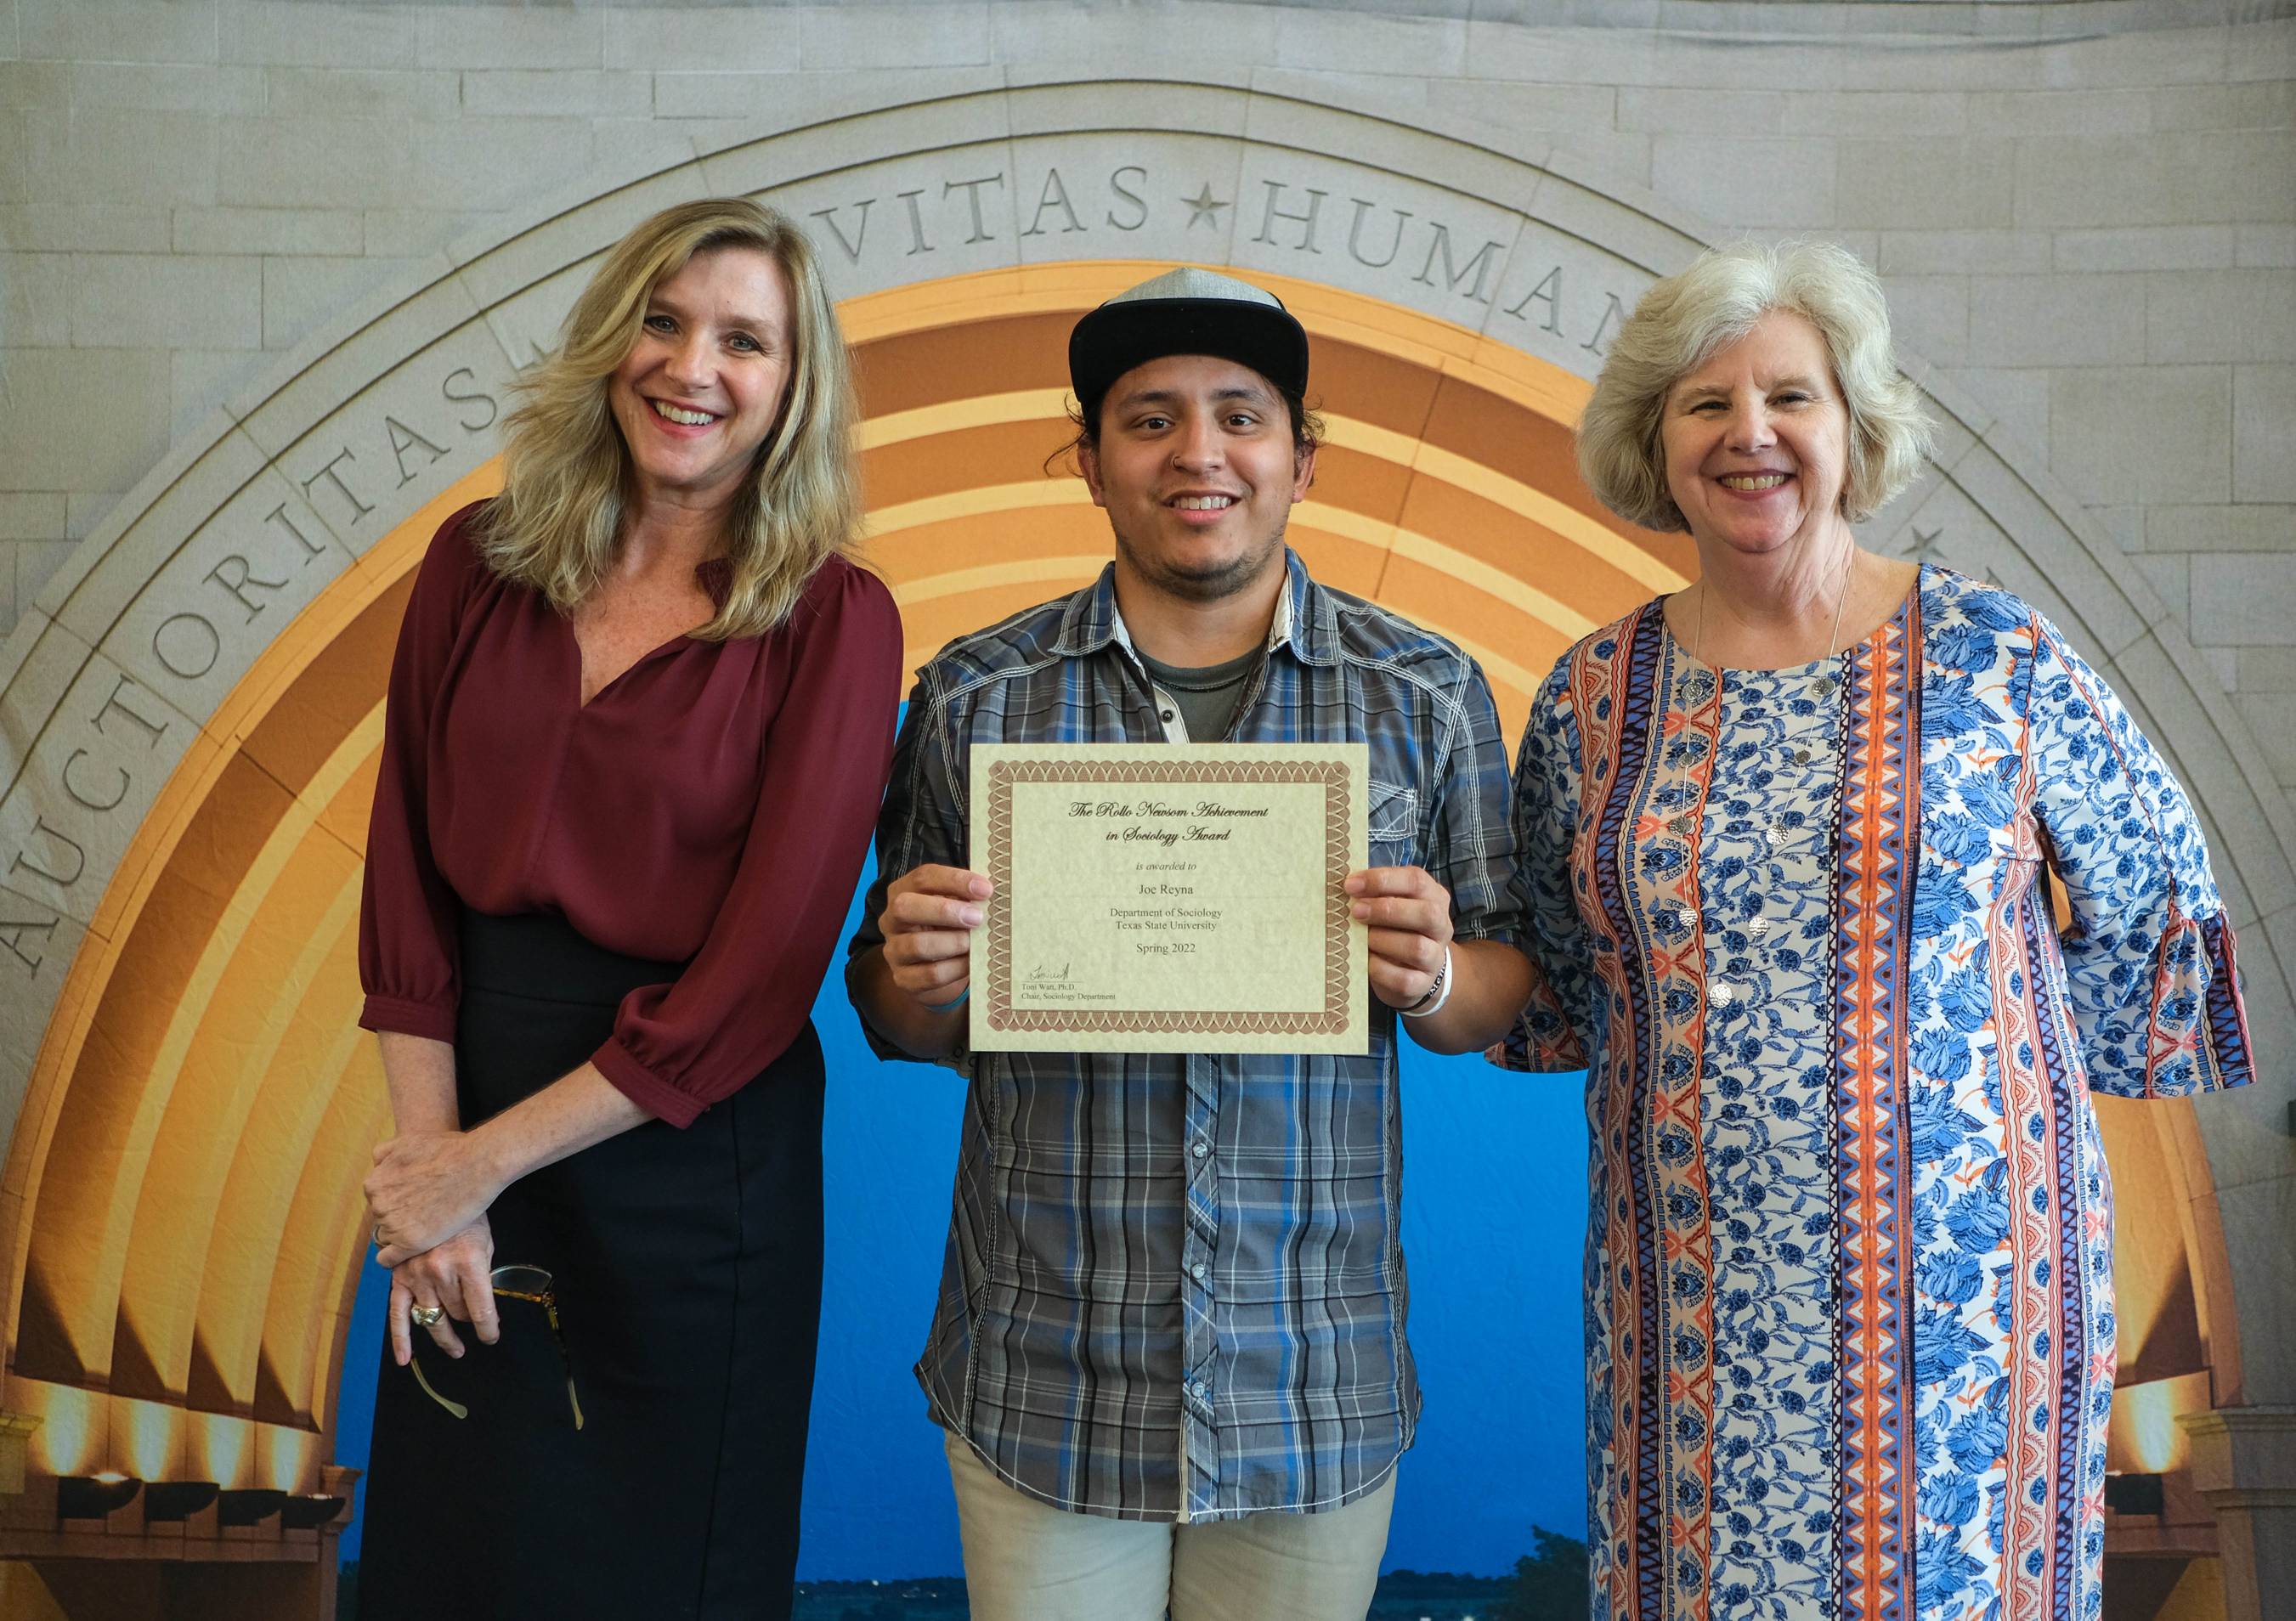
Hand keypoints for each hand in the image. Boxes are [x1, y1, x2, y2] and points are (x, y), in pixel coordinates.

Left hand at [368, 1130, 503, 1266]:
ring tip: (430, 1224)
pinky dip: (397, 1257)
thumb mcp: (407, 1140)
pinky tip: (415, 1247)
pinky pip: (388, 1259)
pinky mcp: (408, 1243)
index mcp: (374, 1183)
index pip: (378, 1202)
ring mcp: (392, 1224)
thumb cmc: (449, 1150)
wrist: (476, 1163)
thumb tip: (377, 1163)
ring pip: (389, 1237)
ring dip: (404, 1233)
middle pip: (383, 1219)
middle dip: (401, 1217)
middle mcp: (377, 1204)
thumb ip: (385, 1154)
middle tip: (426, 1212)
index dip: (398, 1202)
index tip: (415, 1202)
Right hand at [386, 1217, 497, 1365]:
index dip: (489, 1328)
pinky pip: (397, 1314)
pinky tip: (405, 1358)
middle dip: (469, 1319)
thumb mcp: (484, 1242)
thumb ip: (483, 1275)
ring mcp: (417, 1276)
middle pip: (457, 1312)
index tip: (492, 1336)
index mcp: (468, 1262)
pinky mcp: (399, 1277)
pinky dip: (401, 1339)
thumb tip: (485, 1309)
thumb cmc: (466, 1216)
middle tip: (475, 1322)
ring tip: (456, 1348)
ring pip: (433, 1317)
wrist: (434, 1190)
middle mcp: (441, 1272)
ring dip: (445, 1335)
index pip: (481, 1309)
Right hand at [878, 863, 992, 1011]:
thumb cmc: (948, 927)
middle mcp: (892, 920)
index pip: (923, 878)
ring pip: (917, 945)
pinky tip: (972, 963)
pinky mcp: (904, 979)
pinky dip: (956, 968)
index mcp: (903, 892)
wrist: (933, 968)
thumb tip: (991, 894)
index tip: (986, 889)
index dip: (955, 880)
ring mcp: (894, 951)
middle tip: (977, 917)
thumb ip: (967, 897)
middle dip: (944, 910)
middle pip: (904, 907)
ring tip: (976, 942)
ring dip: (953, 942)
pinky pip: (930, 975)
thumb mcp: (953, 905)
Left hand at [1346, 866, 1453, 1010]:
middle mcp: (1441, 926)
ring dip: (1382, 940)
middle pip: (1426, 913)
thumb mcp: (1390, 904)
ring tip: (1360, 938)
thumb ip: (1375, 894)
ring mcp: (1435, 957)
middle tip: (1356, 911)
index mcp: (1434, 897)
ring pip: (1417, 948)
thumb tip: (1347, 887)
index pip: (1417, 880)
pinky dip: (1380, 969)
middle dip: (1386, 910)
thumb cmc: (1395, 928)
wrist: (1412, 969)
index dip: (1382, 880)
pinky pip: (1404, 978)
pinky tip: (1366, 960)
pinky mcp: (1422, 984)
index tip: (1350, 885)